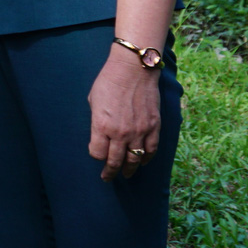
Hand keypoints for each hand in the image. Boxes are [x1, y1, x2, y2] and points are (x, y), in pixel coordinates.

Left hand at [88, 48, 161, 181]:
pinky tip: (142, 162)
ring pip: (134, 159)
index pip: (97, 153)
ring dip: (129, 169)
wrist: (134, 69)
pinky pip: (151, 150)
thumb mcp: (93, 101)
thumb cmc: (109, 82)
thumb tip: (100, 134)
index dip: (96, 156)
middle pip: (115, 161)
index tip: (96, 155)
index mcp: (102, 126)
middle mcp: (120, 133)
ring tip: (126, 174)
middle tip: (108, 177)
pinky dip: (146, 158)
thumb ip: (97, 121)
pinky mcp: (154, 127)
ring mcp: (139, 132)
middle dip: (110, 172)